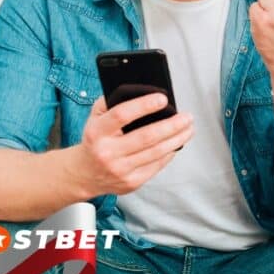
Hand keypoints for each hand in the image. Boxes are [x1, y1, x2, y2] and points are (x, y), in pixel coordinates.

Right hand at [74, 94, 192, 195]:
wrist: (84, 173)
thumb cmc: (96, 139)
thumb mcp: (95, 118)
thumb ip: (113, 102)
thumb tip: (143, 91)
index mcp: (97, 132)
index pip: (122, 115)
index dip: (144, 105)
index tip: (163, 98)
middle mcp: (107, 152)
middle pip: (147, 136)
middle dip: (172, 125)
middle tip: (187, 116)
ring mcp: (119, 170)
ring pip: (156, 152)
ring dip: (177, 139)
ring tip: (189, 128)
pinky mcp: (131, 183)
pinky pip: (156, 165)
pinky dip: (170, 153)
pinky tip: (177, 143)